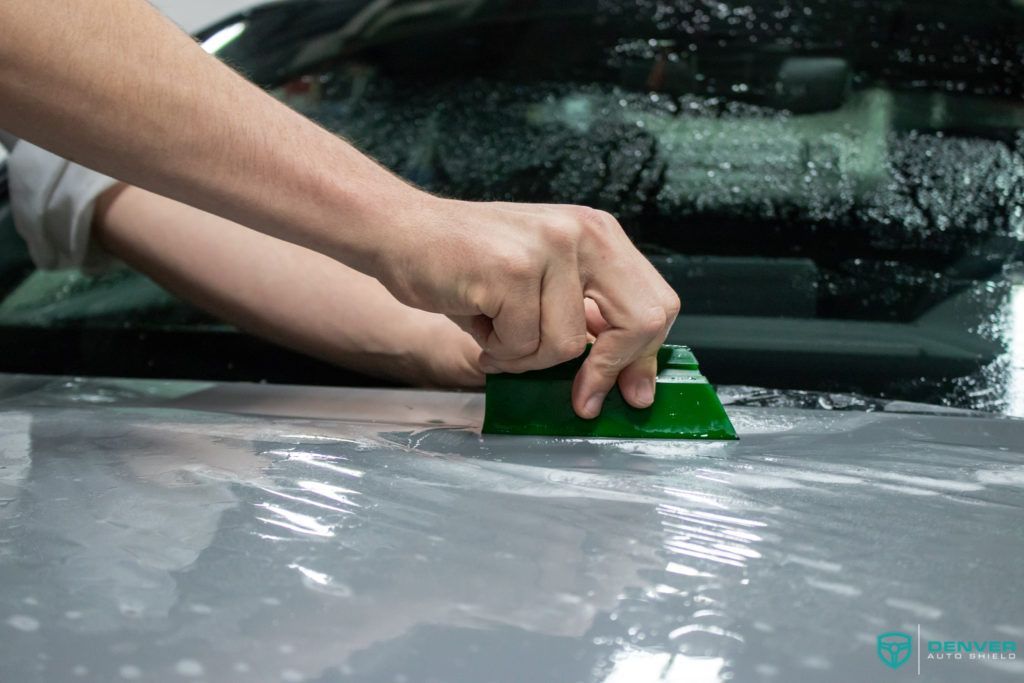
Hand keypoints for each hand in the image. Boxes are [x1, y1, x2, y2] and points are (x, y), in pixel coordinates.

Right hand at [379, 194, 679, 418]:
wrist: (399, 230)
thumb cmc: (467, 263)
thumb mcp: (542, 281)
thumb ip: (585, 318)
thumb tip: (626, 379)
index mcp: (597, 234)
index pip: (655, 303)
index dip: (644, 357)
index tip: (631, 393)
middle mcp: (581, 233)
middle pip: (639, 322)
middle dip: (608, 370)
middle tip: (580, 397)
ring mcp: (548, 249)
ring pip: (564, 346)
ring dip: (524, 357)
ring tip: (494, 332)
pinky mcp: (511, 269)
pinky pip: (520, 344)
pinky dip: (494, 350)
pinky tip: (475, 321)